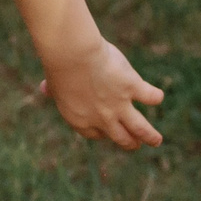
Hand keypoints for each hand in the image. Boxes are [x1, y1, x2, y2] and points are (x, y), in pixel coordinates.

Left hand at [38, 38, 164, 148]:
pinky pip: (150, 96)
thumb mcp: (54, 83)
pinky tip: (156, 96)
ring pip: (140, 128)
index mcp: (81, 119)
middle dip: (130, 143)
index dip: (103, 134)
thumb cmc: (59, 66)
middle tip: (137, 144)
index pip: (96, 134)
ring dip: (149, 136)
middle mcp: (102, 118)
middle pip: (120, 137)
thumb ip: (52, 90)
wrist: (72, 56)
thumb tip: (43, 90)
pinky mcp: (132, 88)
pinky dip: (155, 96)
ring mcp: (119, 105)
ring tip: (156, 141)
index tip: (107, 132)